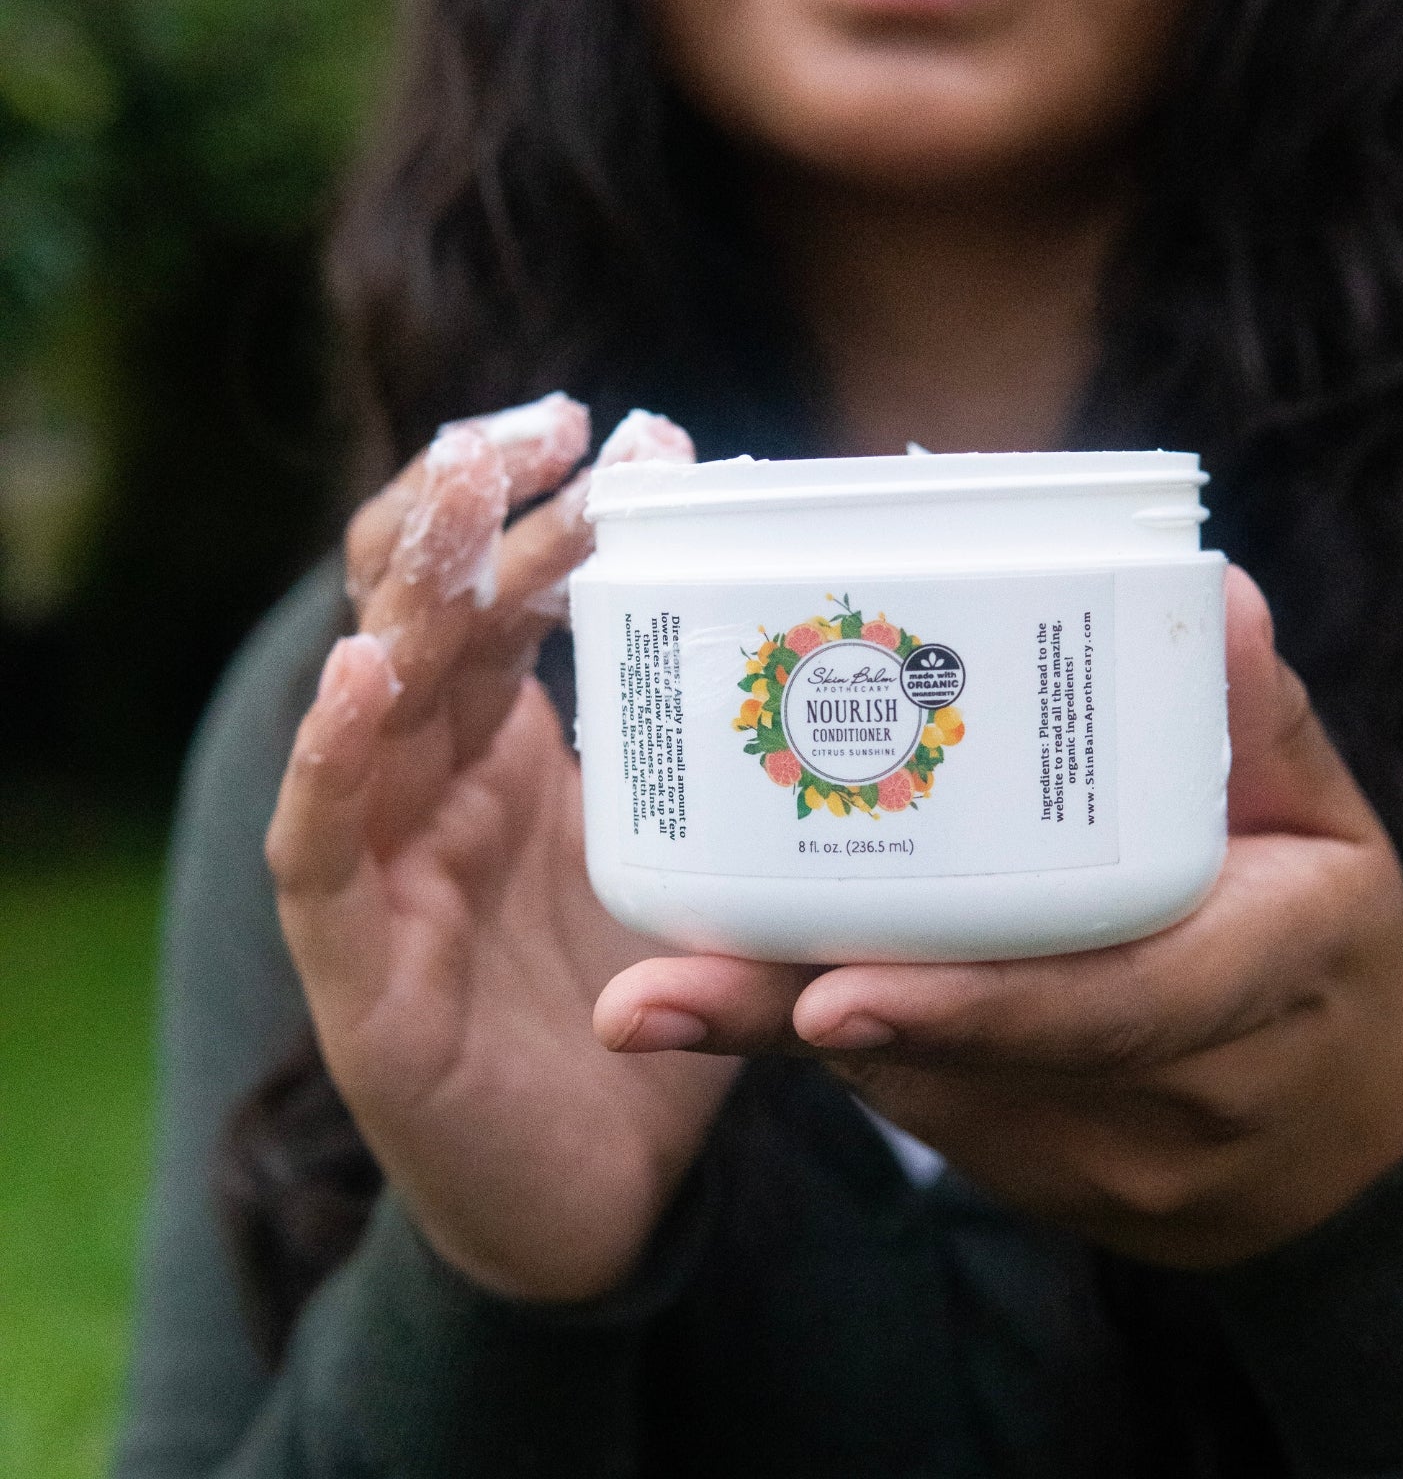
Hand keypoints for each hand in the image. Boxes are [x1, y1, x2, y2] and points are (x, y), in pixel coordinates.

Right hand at [266, 398, 739, 1300]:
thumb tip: (866, 649)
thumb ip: (744, 774)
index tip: (646, 439)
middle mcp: (437, 781)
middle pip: (431, 607)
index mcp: (511, 749)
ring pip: (370, 691)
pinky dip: (333, 754)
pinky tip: (367, 671)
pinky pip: (319, 843)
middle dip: (478, 502)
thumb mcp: (711, 867)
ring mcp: (383, 862)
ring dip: (411, 582)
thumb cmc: (651, 1020)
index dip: (556, 508)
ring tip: (467, 487)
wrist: (593, 1199)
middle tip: (558, 421)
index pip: (507, 592)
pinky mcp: (356, 966)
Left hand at [595, 566, 1402, 1267]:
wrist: (1337, 1136)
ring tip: (660, 996)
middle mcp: (1174, 1097)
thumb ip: (1255, 717)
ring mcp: (1100, 1161)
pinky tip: (733, 1002)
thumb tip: (1212, 594)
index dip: (976, 1001)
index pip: (1118, 1005)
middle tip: (661, 998)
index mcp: (1266, 981)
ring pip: (923, 1099)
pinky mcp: (1036, 1179)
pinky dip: (832, 1044)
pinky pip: (922, 1109)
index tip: (832, 993)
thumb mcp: (1324, 824)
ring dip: (793, 1035)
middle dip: (807, 1025)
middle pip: (975, 1067)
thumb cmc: (1326, 948)